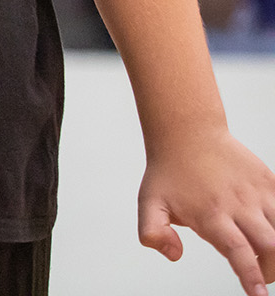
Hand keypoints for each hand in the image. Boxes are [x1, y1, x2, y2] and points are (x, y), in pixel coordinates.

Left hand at [139, 128, 274, 294]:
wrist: (187, 132)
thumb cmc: (169, 171)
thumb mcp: (149, 202)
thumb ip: (153, 233)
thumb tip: (174, 255)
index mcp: (210, 214)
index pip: (237, 251)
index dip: (251, 276)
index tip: (259, 295)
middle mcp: (238, 204)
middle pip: (269, 246)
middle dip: (270, 269)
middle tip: (262, 276)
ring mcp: (257, 192)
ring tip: (268, 257)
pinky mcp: (269, 182)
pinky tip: (272, 232)